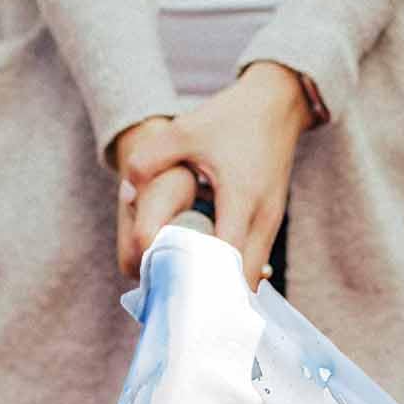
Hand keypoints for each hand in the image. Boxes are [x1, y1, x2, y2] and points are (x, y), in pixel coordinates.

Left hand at [117, 62, 314, 287]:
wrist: (278, 103)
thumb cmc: (231, 117)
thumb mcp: (186, 130)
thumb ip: (150, 159)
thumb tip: (126, 193)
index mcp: (241, 200)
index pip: (226, 261)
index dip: (202, 283)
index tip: (175, 293)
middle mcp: (262, 219)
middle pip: (242, 281)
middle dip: (213, 296)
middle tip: (178, 301)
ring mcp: (271, 224)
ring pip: (250, 276)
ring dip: (223, 286)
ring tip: (189, 290)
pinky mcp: (271, 224)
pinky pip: (253, 262)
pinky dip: (232, 273)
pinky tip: (206, 272)